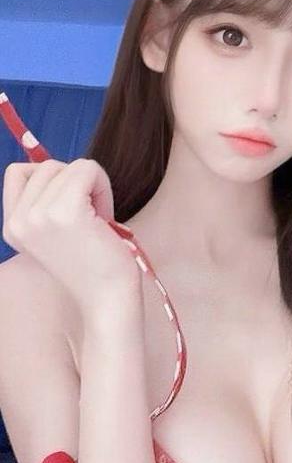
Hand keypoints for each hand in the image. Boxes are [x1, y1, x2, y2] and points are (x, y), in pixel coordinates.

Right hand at [2, 158, 140, 315]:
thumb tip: (57, 165)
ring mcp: (38, 216)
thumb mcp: (56, 231)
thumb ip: (46, 201)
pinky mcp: (65, 211)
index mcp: (11, 227)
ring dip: (92, 186)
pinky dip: (102, 185)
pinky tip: (105, 216)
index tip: (69, 206)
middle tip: (90, 218)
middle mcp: (17, 221)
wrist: (108, 298)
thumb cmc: (94, 263)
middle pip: (46, 166)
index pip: (18, 172)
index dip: (51, 179)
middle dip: (75, 183)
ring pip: (69, 166)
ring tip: (97, 221)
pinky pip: (87, 168)